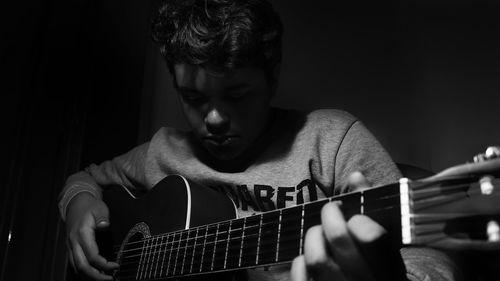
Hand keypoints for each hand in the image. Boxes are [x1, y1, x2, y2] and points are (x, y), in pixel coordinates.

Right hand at [65, 192, 118, 279]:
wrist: (75, 204)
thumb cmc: (90, 206)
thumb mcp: (99, 208)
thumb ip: (102, 217)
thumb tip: (104, 226)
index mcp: (82, 234)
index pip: (92, 256)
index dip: (104, 264)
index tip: (116, 265)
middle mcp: (74, 242)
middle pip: (82, 267)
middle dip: (96, 276)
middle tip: (110, 279)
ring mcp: (71, 246)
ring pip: (76, 268)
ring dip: (90, 276)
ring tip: (104, 278)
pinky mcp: (71, 248)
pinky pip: (75, 264)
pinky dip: (84, 271)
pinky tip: (95, 273)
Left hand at [290, 172, 406, 280]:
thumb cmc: (376, 267)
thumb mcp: (385, 244)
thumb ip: (372, 206)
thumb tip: (356, 176)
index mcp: (390, 271)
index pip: (373, 237)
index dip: (359, 220)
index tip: (356, 217)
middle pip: (338, 238)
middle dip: (330, 215)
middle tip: (331, 211)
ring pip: (316, 257)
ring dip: (314, 237)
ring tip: (320, 235)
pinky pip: (300, 275)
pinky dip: (301, 262)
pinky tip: (310, 258)